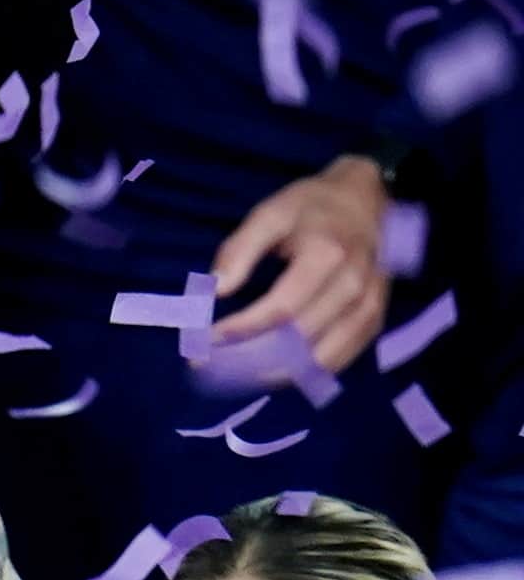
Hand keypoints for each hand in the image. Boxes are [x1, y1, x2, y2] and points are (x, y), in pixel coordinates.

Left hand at [209, 155, 389, 374]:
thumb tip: (216, 290)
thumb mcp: (270, 213)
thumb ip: (240, 249)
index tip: (204, 339)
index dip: (241, 329)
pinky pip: (341, 359)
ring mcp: (369, 307)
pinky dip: (305, 373)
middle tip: (208, 365)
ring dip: (275, 374)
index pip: (280, 309)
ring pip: (322, 358)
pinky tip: (271, 374)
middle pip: (300, 339)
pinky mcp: (375, 320)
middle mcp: (353, 288)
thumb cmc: (312, 207)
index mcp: (326, 257)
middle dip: (249, 358)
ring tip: (234, 378)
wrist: (367, 201)